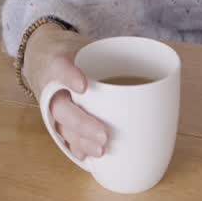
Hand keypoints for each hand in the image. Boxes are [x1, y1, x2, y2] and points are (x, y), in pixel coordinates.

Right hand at [23, 24, 107, 160]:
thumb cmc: (71, 51)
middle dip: (82, 123)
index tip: (83, 85)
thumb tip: (161, 64)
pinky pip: (62, 136)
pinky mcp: (54, 118)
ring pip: (62, 127)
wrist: (40, 55)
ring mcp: (50, 105)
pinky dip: (74, 147)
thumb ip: (114, 53)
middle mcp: (51, 86)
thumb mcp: (86, 43)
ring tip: (101, 151)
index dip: (70, 76)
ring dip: (80, 141)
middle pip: (62, 107)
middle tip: (104, 135)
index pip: (60, 66)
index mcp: (57, 60)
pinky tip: (87, 157)